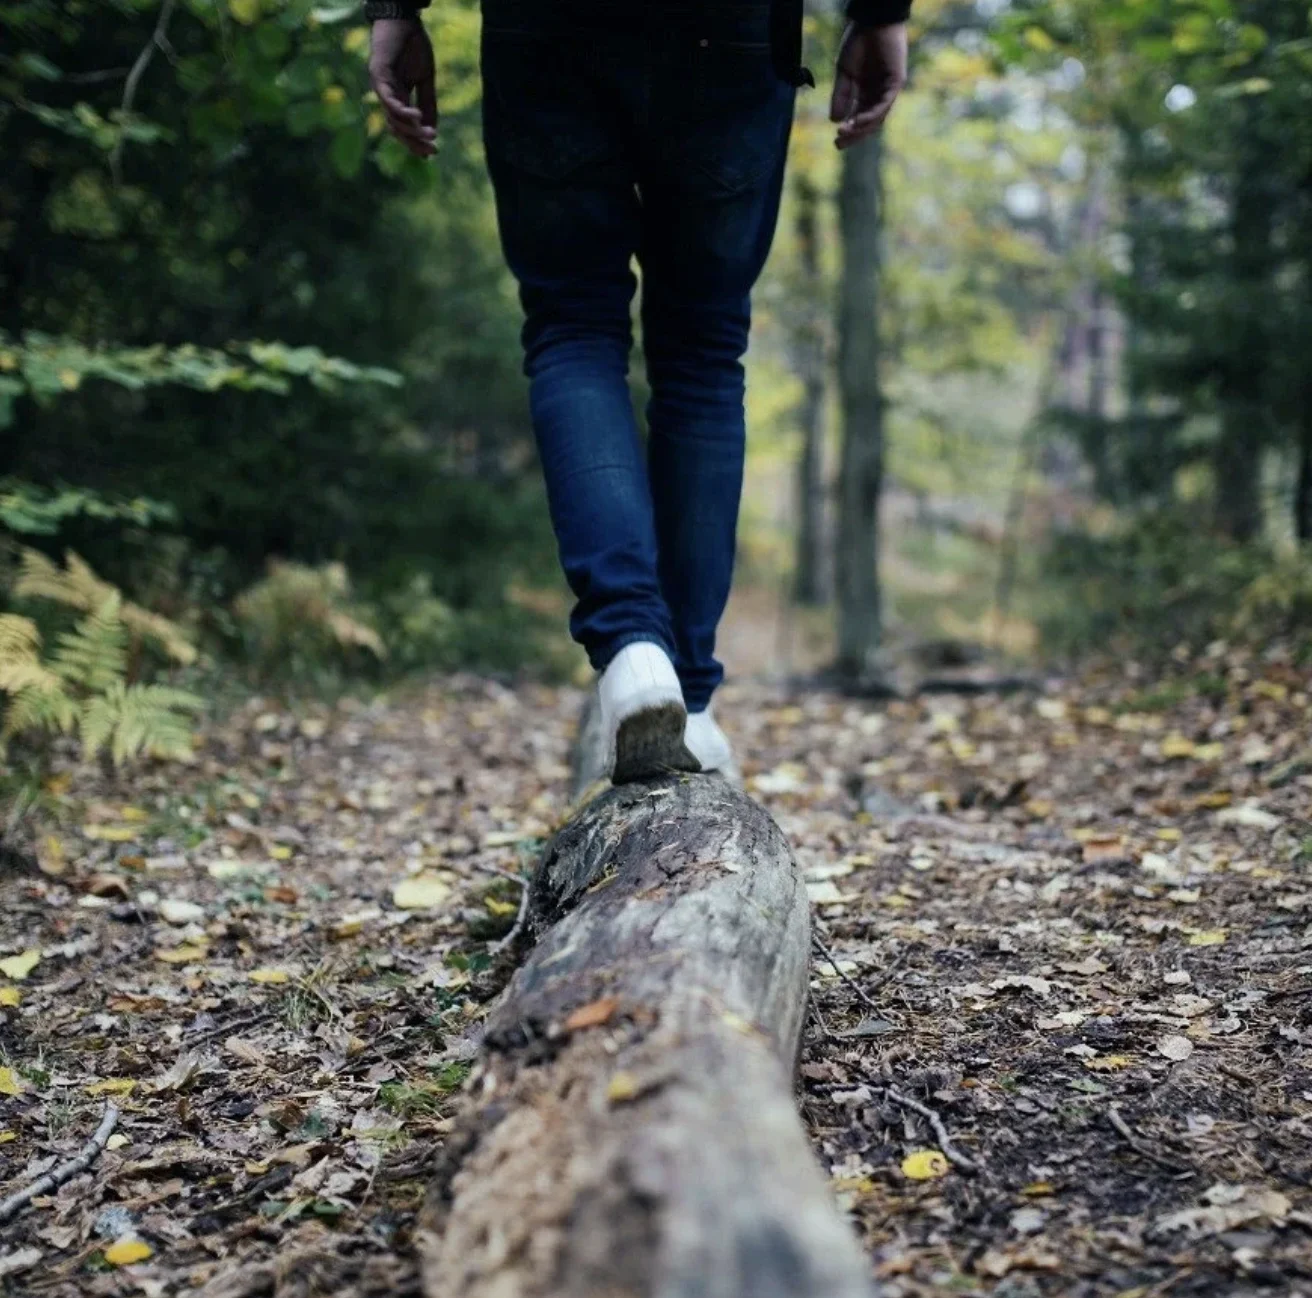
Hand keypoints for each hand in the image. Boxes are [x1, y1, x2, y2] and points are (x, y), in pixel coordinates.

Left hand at [368, 17, 437, 157]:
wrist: (404, 18)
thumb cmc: (414, 45)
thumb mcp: (426, 79)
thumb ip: (428, 102)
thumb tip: (432, 128)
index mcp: (398, 97)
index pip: (405, 127)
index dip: (416, 141)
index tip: (432, 153)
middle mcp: (386, 95)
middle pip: (397, 128)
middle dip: (414, 142)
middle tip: (432, 150)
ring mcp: (380, 86)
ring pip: (393, 118)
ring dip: (411, 129)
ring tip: (429, 134)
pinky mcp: (378, 74)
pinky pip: (388, 99)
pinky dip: (401, 111)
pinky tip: (416, 117)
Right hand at [830, 22, 907, 150]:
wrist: (872, 22)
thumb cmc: (859, 42)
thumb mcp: (844, 73)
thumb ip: (841, 95)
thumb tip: (834, 119)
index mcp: (865, 92)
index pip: (858, 118)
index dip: (848, 131)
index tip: (835, 142)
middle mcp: (878, 94)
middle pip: (868, 122)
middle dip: (854, 135)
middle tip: (838, 144)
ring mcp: (888, 90)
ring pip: (877, 117)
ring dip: (861, 127)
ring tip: (845, 132)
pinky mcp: (896, 82)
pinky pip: (884, 104)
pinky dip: (871, 114)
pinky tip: (857, 121)